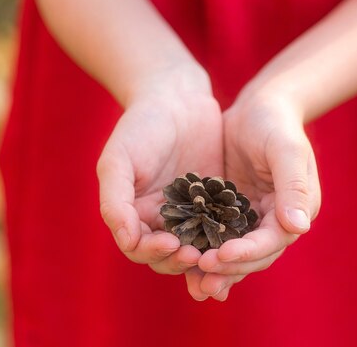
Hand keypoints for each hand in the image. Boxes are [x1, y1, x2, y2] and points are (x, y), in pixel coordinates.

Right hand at [97, 68, 222, 275]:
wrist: (177, 96)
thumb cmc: (140, 126)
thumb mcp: (118, 159)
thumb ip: (115, 200)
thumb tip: (126, 241)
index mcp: (134, 214)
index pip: (139, 248)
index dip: (153, 252)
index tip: (171, 245)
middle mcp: (162, 219)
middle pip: (169, 255)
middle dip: (181, 260)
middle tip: (198, 255)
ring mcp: (192, 213)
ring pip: (199, 246)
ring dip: (207, 255)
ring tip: (220, 254)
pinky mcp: (218, 203)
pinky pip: (223, 227)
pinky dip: (229, 238)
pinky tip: (241, 239)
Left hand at [186, 90, 321, 300]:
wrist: (258, 108)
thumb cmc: (275, 122)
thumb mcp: (286, 148)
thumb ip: (293, 186)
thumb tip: (298, 227)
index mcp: (297, 209)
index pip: (273, 241)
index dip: (247, 253)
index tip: (219, 256)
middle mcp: (277, 219)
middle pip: (255, 255)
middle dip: (229, 269)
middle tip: (201, 278)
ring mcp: (254, 218)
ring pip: (236, 253)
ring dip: (218, 271)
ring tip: (194, 286)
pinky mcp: (232, 213)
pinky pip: (220, 238)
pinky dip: (207, 252)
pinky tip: (186, 263)